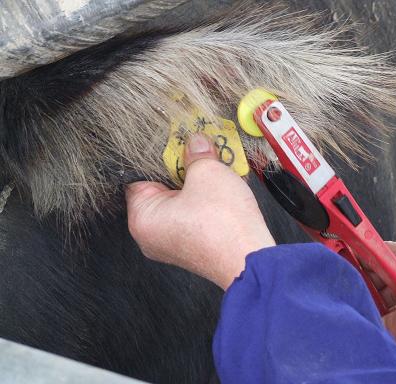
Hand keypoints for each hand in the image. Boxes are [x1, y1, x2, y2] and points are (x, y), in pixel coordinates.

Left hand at [125, 134, 275, 289]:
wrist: (250, 258)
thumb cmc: (223, 224)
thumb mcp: (208, 172)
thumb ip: (197, 153)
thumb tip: (196, 143)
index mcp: (142, 218)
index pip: (140, 176)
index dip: (159, 155)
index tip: (177, 143)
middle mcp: (152, 235)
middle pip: (162, 189)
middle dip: (182, 169)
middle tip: (199, 153)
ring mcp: (173, 244)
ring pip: (181, 202)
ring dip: (198, 184)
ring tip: (215, 168)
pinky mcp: (193, 248)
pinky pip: (194, 216)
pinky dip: (206, 201)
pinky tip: (223, 188)